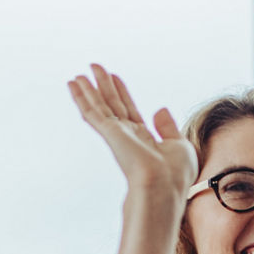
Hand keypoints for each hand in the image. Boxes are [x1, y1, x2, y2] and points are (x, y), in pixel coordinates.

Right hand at [68, 64, 196, 199]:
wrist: (164, 186)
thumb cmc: (175, 174)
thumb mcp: (180, 146)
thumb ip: (168, 127)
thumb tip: (159, 110)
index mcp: (145, 140)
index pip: (130, 111)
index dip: (122, 93)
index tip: (115, 77)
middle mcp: (128, 136)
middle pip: (112, 105)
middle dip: (104, 86)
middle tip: (94, 67)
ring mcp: (117, 135)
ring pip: (99, 107)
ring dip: (88, 90)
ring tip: (79, 75)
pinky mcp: (109, 133)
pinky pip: (92, 111)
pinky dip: (82, 97)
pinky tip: (74, 84)